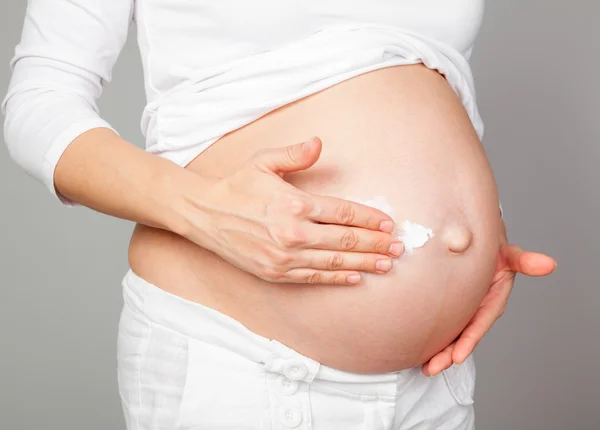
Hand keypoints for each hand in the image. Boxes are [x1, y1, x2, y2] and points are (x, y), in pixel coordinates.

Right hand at [178, 136, 404, 284]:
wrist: (204, 215)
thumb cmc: (236, 186)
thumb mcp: (263, 161)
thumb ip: (294, 154)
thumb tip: (319, 143)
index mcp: (294, 203)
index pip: (343, 213)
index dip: (370, 219)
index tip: (389, 224)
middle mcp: (293, 232)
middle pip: (345, 240)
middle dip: (376, 244)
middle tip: (399, 248)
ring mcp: (284, 256)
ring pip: (334, 262)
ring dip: (364, 264)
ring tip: (387, 265)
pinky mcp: (275, 272)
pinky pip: (313, 277)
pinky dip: (337, 278)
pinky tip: (355, 278)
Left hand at [421, 222, 556, 375]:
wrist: (478, 240)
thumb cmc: (495, 248)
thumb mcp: (510, 254)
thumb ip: (525, 261)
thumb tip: (549, 264)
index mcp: (492, 300)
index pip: (479, 323)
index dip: (468, 340)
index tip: (456, 357)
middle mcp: (478, 308)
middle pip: (462, 335)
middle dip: (448, 354)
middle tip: (433, 368)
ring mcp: (464, 309)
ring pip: (450, 333)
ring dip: (439, 352)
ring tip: (426, 367)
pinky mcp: (451, 306)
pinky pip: (441, 323)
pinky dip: (432, 336)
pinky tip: (420, 349)